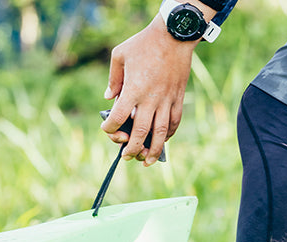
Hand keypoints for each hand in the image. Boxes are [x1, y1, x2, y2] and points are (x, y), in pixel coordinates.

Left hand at [100, 16, 198, 165]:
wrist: (174, 35)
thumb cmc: (144, 43)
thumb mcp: (119, 55)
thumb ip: (113, 79)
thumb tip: (108, 98)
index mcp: (133, 89)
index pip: (118, 118)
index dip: (110, 128)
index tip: (107, 129)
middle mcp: (150, 99)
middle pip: (140, 133)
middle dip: (132, 149)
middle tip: (126, 156)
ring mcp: (167, 100)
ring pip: (161, 133)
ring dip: (154, 150)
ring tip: (147, 161)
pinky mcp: (178, 98)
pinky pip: (174, 122)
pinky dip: (169, 135)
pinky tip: (163, 141)